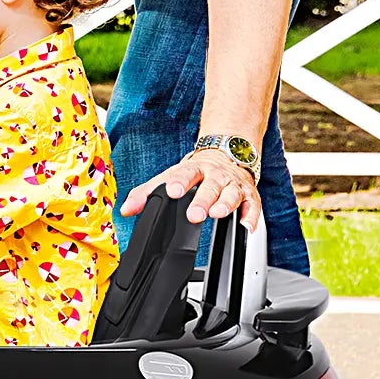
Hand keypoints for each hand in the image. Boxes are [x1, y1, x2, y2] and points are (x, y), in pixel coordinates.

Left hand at [121, 148, 261, 229]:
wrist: (227, 152)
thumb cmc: (195, 171)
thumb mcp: (170, 177)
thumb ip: (146, 194)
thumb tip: (126, 210)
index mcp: (193, 169)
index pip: (184, 174)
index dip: (178, 183)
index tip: (172, 191)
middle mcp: (214, 176)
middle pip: (209, 187)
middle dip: (202, 200)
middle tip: (194, 214)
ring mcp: (232, 185)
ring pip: (231, 194)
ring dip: (225, 204)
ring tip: (217, 213)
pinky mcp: (249, 195)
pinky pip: (252, 206)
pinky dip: (251, 216)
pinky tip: (246, 225)